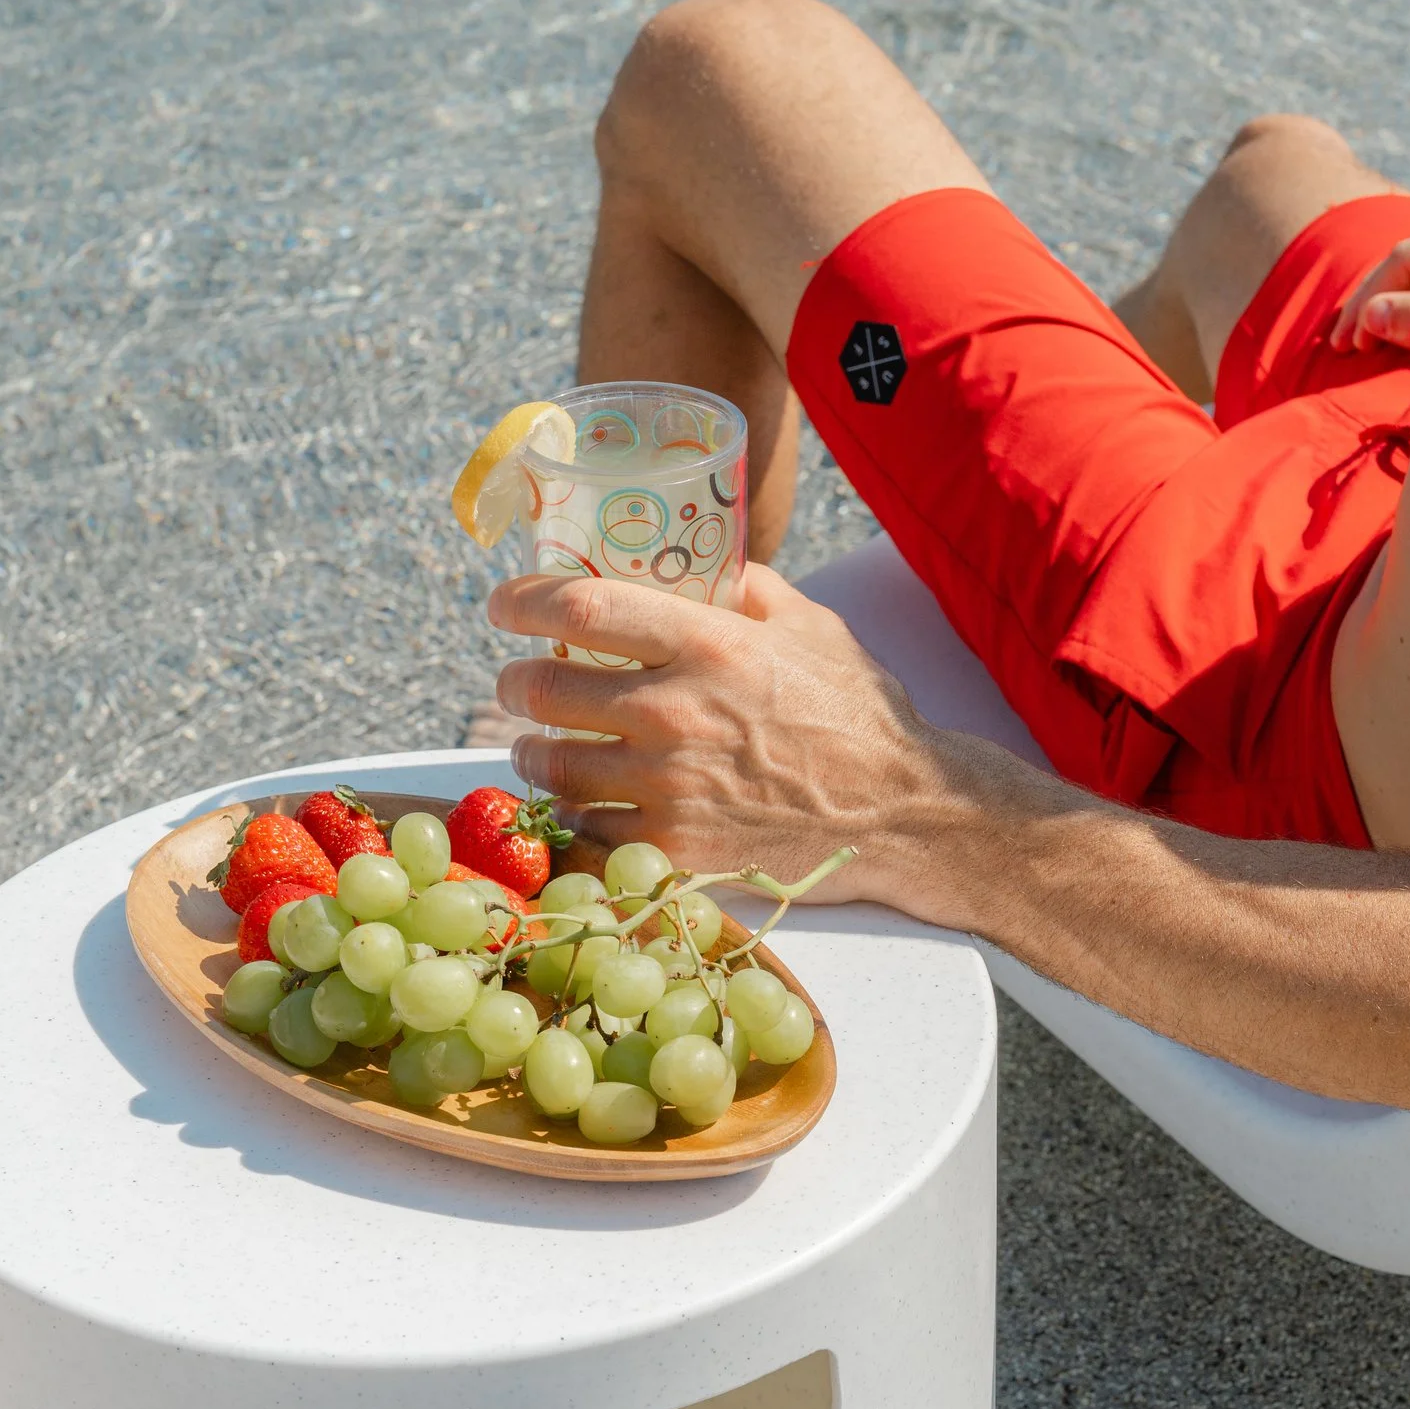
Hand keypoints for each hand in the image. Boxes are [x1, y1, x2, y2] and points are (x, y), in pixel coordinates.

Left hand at [489, 564, 969, 910]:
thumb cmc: (859, 715)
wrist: (904, 814)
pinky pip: (586, 828)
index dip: (523, 600)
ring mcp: (671, 788)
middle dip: (516, 681)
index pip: (580, 607)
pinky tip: (582, 799)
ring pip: (551, 764)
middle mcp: (677, 713)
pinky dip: (574, 811)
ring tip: (541, 743)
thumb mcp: (811, 626)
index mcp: (709, 645)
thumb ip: (745, 588)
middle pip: (542, 689)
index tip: (504, 603)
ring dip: (532, 749)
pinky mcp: (675, 849)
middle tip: (519, 681)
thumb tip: (697, 559)